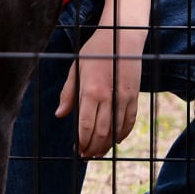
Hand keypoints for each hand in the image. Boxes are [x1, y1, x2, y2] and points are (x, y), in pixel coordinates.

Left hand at [57, 22, 143, 158]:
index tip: (78, 150)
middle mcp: (108, 96)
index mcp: (90, 90)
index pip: (86, 125)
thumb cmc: (94, 52)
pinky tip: (116, 140)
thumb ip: (68, 93)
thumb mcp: (75, 69)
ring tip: (99, 152)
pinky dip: (123, 133)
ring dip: (107, 144)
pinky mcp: (134, 96)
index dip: (83, 141)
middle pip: (102, 131)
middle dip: (94, 147)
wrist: (121, 37)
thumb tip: (60, 114)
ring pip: (117, 129)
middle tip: (87, 155)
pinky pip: (130, 120)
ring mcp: (124, 97)